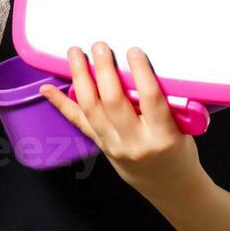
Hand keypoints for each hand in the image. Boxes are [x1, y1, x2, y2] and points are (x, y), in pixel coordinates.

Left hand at [40, 43, 203, 199]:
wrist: (168, 184)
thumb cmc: (177, 150)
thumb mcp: (182, 127)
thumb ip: (164, 102)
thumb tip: (141, 66)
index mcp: (163, 135)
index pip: (149, 99)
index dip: (140, 72)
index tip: (133, 51)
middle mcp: (135, 142)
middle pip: (114, 101)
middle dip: (104, 70)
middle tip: (100, 46)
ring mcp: (114, 145)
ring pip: (91, 108)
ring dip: (80, 77)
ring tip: (75, 53)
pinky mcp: (100, 146)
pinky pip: (78, 122)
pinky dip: (60, 103)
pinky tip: (47, 89)